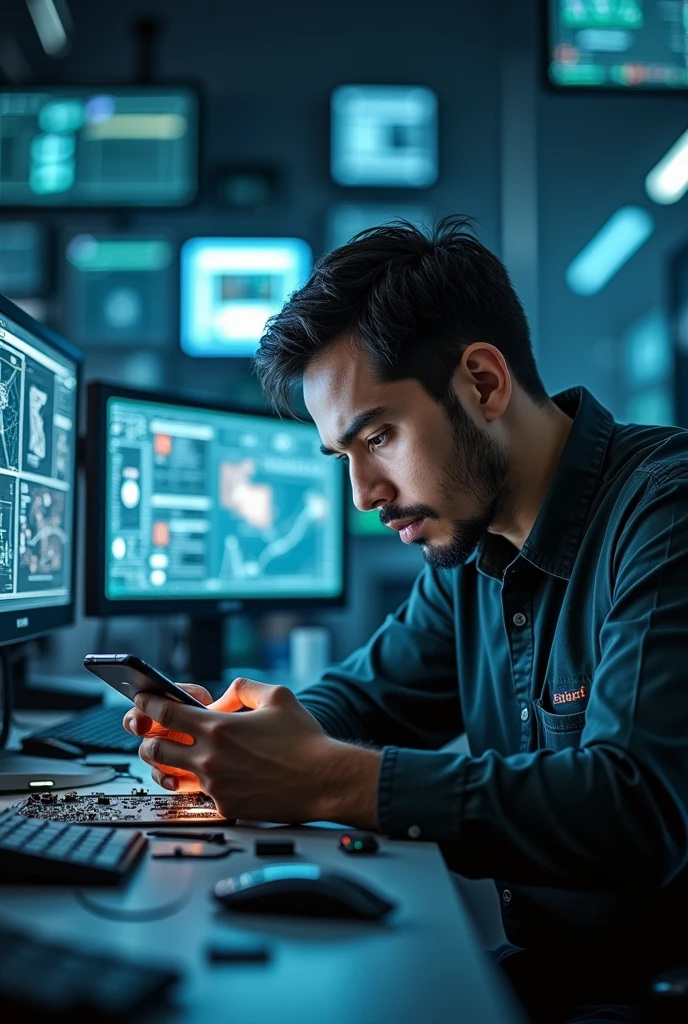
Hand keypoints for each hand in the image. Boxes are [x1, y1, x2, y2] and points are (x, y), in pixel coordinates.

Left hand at [130, 678, 380, 826]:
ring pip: (168, 776)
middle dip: (147, 738)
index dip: (148, 705)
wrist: (324, 780)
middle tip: (151, 733)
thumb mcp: (277, 696)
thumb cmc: (305, 740)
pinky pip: (196, 796)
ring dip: (162, 764)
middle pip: (155, 748)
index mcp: (219, 726)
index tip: (142, 700)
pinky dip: (193, 784)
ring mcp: (215, 785)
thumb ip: (243, 688)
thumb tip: (224, 695)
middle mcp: (210, 757)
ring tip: (168, 757)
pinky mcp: (225, 807)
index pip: (165, 713)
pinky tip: (199, 777)